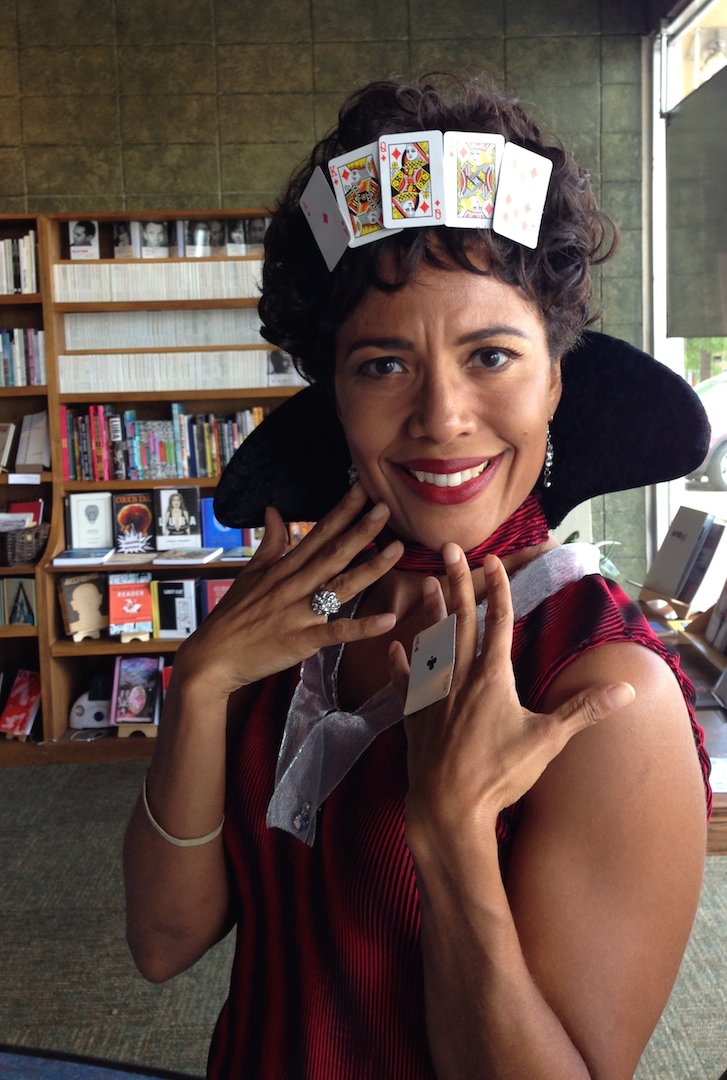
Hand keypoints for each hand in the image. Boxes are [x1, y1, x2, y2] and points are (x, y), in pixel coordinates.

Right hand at [175, 483, 402, 699]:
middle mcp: (294, 585)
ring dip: (370, 569)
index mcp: (284, 568)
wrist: (211, 658)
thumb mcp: (249, 573)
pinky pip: (336, 632)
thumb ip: (269, 543)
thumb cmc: (232, 617)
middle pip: (333, 554)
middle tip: (387, 507)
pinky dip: (362, 627)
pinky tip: (388, 619)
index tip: (363, 489)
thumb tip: (273, 510)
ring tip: (397, 550)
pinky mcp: (301, 641)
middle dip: (361, 530)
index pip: (318, 534)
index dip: (341, 511)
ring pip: (340, 587)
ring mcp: (299, 613)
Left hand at [388, 548, 634, 834]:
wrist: (448, 809)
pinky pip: (407, 683)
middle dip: (457, 582)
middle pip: (459, 620)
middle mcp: (459, 678)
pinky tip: (397, 648)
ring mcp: (433, 696)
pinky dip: (403, 664)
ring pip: (431, 644)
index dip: (497, 589)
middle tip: (448, 550)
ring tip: (425, 584)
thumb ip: (583, 710)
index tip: (493, 560)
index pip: (497, 622)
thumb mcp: (547, 741)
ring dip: (430, 613)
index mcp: (492, 677)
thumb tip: (625, 689)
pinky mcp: (415, 717)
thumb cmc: (498, 775)